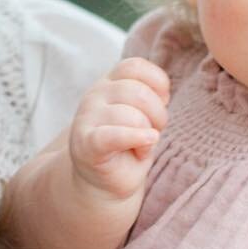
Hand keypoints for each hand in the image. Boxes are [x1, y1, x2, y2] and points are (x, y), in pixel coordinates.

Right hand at [68, 57, 169, 200]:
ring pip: (131, 115)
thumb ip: (150, 98)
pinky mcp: (86, 144)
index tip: (162, 103)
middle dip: (158, 114)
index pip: (134, 67)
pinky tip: (145, 146)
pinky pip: (114, 135)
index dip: (157, 83)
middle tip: (153, 133)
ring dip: (147, 134)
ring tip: (142, 148)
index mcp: (109, 83)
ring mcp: (87, 118)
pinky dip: (135, 138)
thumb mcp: (142, 115)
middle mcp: (95, 95)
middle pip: (138, 92)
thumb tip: (162, 95)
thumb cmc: (128, 146)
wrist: (103, 181)